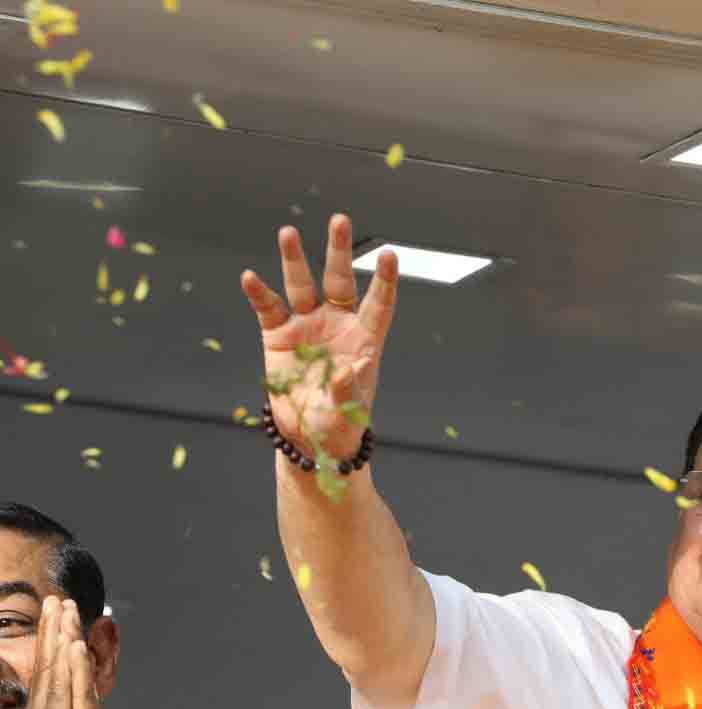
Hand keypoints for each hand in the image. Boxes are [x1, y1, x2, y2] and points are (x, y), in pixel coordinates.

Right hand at [239, 214, 399, 457]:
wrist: (309, 435)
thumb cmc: (340, 422)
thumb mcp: (348, 411)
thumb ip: (349, 388)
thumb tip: (353, 367)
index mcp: (364, 339)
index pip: (379, 303)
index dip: (384, 280)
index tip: (390, 254)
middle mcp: (336, 324)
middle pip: (339, 280)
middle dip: (339, 251)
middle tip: (340, 220)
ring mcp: (306, 326)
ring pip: (302, 285)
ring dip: (295, 260)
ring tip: (288, 232)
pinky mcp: (278, 336)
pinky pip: (268, 309)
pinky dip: (258, 293)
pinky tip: (249, 277)